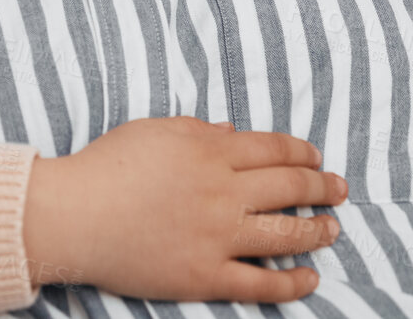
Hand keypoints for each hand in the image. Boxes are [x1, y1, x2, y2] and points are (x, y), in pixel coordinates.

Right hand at [22, 117, 347, 302]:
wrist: (74, 215)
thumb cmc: (107, 167)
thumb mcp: (154, 131)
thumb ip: (198, 130)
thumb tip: (232, 132)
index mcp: (211, 151)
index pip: (275, 149)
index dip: (302, 152)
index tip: (315, 158)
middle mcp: (223, 192)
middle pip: (290, 187)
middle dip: (322, 186)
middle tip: (338, 189)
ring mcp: (218, 236)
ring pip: (286, 234)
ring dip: (317, 230)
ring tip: (332, 229)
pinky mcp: (206, 275)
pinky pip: (262, 283)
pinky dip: (292, 282)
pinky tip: (310, 278)